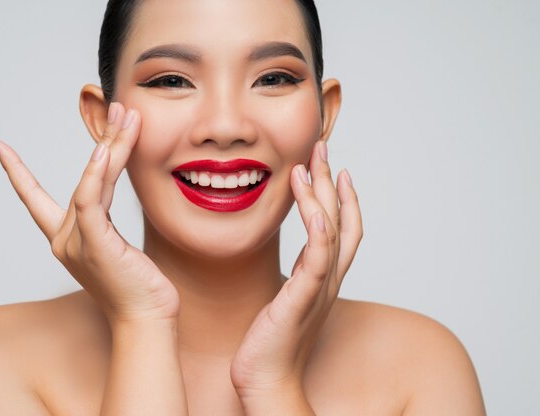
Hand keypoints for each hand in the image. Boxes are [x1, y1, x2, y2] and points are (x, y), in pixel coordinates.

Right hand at [0, 103, 179, 324]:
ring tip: (127, 116)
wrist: (146, 318)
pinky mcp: (94, 244)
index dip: (16, 173)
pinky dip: (96, 173)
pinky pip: (90, 201)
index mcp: (67, 239)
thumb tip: (112, 196)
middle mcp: (66, 238)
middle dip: (102, 140)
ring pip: (92, 182)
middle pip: (84, 178)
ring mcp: (77, 241)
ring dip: (111, 145)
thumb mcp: (118, 246)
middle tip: (117, 108)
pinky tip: (106, 150)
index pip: (35, 199)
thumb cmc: (136, 286)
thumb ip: (106, 220)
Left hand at [230, 140, 362, 405]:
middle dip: (332, 181)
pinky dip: (320, 234)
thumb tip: (289, 259)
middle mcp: (327, 279)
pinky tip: (316, 209)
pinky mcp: (301, 300)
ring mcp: (318, 289)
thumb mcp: (285, 298)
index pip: (342, 228)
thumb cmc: (270, 342)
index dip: (343, 197)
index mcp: (322, 277)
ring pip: (331, 233)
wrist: (266, 380)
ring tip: (310, 164)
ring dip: (323, 196)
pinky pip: (317, 262)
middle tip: (322, 147)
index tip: (334, 167)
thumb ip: (294, 275)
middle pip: (341, 220)